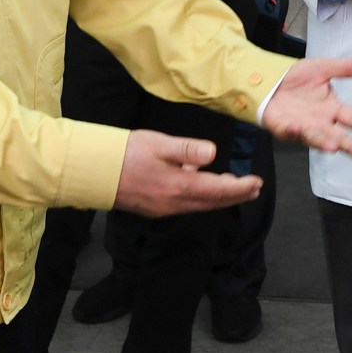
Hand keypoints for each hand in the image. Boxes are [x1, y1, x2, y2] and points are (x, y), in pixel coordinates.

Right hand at [114, 129, 259, 215]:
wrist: (93, 172)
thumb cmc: (126, 152)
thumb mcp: (159, 144)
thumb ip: (187, 149)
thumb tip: (213, 154)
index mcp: (178, 185)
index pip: (218, 190)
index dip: (240, 188)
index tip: (257, 183)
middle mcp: (174, 202)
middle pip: (213, 202)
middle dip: (236, 196)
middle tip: (254, 189)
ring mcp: (164, 208)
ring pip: (200, 206)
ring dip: (220, 198)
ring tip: (236, 189)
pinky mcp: (155, 209)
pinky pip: (186, 206)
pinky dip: (202, 199)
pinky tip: (204, 188)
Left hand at [261, 57, 351, 160]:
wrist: (269, 79)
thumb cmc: (295, 77)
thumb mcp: (322, 68)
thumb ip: (345, 68)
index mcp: (331, 107)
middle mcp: (320, 121)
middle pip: (339, 135)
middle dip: (351, 145)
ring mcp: (303, 127)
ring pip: (317, 137)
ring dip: (324, 142)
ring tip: (334, 147)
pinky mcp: (284, 128)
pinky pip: (289, 131)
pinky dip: (293, 131)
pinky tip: (298, 128)